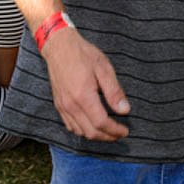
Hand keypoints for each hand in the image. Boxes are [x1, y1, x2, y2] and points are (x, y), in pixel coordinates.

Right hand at [42, 26, 130, 141]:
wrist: (59, 47)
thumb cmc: (83, 54)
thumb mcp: (104, 68)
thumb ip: (114, 91)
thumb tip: (124, 110)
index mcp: (83, 96)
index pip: (101, 123)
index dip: (115, 130)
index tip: (125, 131)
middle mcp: (71, 105)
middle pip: (90, 132)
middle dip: (107, 136)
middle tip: (120, 133)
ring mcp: (62, 106)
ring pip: (79, 132)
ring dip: (95, 135)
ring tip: (109, 131)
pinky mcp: (58, 105)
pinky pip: (70, 126)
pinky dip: (83, 130)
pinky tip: (92, 125)